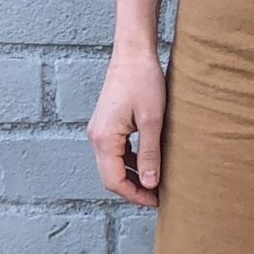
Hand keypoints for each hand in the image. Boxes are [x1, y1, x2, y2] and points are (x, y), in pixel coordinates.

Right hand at [86, 46, 167, 207]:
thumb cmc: (144, 81)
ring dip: (132, 177)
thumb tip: (150, 184)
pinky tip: (148, 163)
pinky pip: (115, 152)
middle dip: (133, 189)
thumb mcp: (153, 120)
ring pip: (112, 165)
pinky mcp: (106, 124)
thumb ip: (150, 154)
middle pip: (110, 176)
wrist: (133, 52)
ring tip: (156, 183)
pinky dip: (129, 162)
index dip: (135, 195)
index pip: (114, 181)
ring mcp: (99, 130)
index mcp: (104, 139)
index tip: (156, 201)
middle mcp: (96, 137)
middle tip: (158, 196)